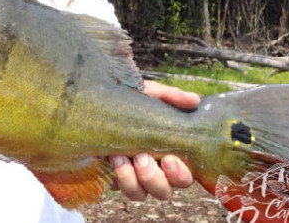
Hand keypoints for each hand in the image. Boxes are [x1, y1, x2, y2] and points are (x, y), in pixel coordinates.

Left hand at [109, 80, 199, 200]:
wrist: (94, 101)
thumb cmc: (128, 100)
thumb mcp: (148, 93)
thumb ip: (170, 96)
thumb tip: (194, 100)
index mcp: (169, 154)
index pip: (184, 177)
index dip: (179, 174)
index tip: (168, 158)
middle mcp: (153, 170)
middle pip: (164, 192)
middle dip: (153, 178)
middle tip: (141, 157)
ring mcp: (131, 176)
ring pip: (139, 194)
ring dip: (130, 179)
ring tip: (119, 156)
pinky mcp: (110, 176)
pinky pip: (115, 188)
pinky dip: (113, 176)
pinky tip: (107, 158)